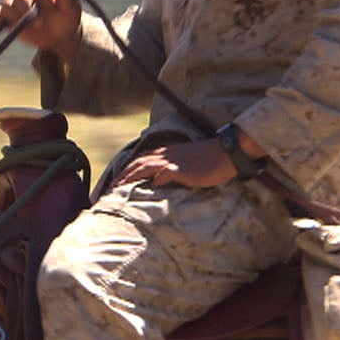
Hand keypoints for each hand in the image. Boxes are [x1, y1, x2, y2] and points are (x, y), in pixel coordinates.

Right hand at [0, 0, 81, 54]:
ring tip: (26, 27)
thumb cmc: (66, 18)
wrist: (58, 35)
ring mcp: (16, 2)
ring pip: (7, 2)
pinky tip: (13, 28)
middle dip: (28, 9)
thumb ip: (67, 1)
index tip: (52, 11)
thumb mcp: (71, 11)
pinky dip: (3, 20)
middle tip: (39, 24)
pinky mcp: (7, 15)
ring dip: (16, 16)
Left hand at [114, 138, 237, 188]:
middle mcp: (168, 154)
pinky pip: (164, 174)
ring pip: (145, 167)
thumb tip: (162, 181)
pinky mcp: (183, 170)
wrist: (227, 151)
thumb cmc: (211, 158)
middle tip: (112, 186)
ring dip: (130, 177)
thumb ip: (174, 169)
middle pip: (139, 162)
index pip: (143, 159)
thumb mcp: (188, 161)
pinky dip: (154, 180)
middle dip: (124, 174)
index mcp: (168, 152)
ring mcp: (174, 161)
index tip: (119, 180)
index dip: (129, 169)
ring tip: (120, 188)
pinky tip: (148, 188)